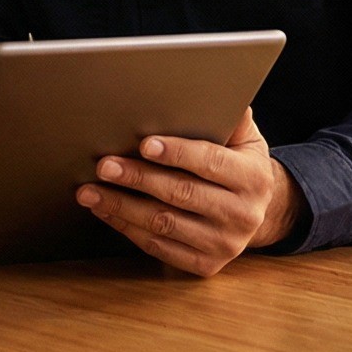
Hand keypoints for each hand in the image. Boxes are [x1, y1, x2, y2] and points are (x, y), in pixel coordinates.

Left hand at [76, 111, 298, 277]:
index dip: (176, 153)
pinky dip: (127, 228)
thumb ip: (230, 116)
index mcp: (253, 178)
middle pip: (181, 194)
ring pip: (164, 224)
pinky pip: (160, 247)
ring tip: (91, 190)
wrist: (260, 214)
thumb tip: (215, 86)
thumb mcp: (246, 139)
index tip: (144, 144)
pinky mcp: (206, 265)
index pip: (210, 162)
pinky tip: (106, 210)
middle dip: (137, 178)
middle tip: (104, 165)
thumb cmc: (240, 166)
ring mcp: (224, 244)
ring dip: (122, 207)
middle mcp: (243, 215)